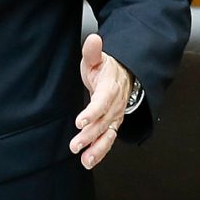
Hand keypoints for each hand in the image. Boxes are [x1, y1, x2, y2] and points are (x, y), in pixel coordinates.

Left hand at [72, 32, 132, 169]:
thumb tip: (93, 39)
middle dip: (90, 135)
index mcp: (111, 88)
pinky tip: (88, 160)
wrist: (124, 77)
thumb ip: (93, 51)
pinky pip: (108, 140)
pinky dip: (100, 152)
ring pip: (107, 134)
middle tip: (75, 145)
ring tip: (85, 159)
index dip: (92, 112)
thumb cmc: (107, 69)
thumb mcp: (97, 58)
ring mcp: (115, 117)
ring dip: (96, 148)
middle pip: (103, 122)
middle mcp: (115, 105)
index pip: (102, 101)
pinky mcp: (113, 125)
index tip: (80, 121)